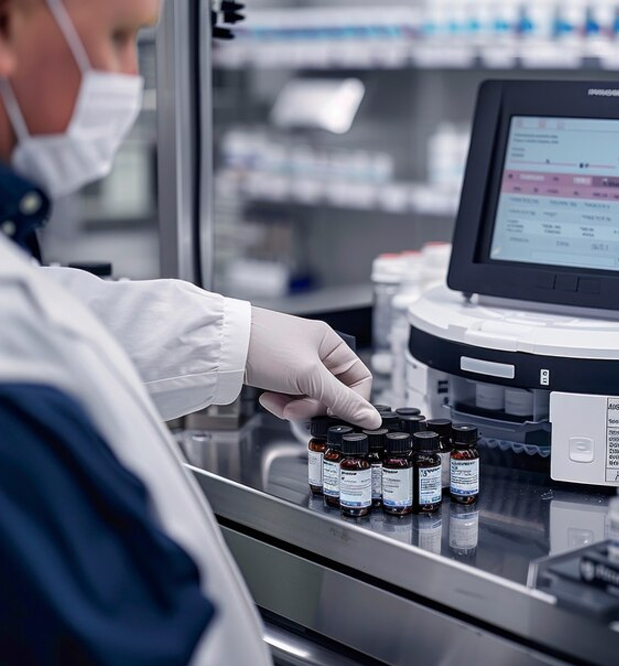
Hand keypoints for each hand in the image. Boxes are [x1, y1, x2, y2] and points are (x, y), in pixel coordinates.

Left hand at [245, 307, 380, 429]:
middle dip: (314, 406)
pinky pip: (291, 396)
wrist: (225, 345)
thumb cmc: (265, 345)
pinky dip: (281, 402)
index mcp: (330, 343)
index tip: (337, 416)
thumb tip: (371, 418)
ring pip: (311, 397)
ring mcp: (297, 363)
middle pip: (333, 392)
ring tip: (279, 403)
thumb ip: (342, 400)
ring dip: (295, 406)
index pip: (358, 379)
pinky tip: (269, 397)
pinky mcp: (279, 373)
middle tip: (298, 410)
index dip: (351, 402)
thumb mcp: (310, 377)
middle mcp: (316, 351)